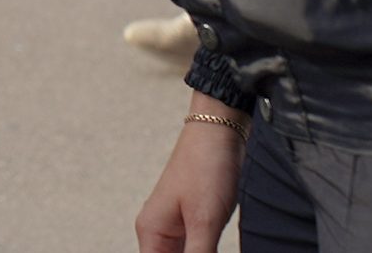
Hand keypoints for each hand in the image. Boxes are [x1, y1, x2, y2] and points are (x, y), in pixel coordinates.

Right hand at [134, 93, 247, 252]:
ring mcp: (177, 226)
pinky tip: (219, 251)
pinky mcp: (195, 221)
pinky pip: (197, 251)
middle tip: (212, 250)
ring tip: (217, 248)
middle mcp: (159, 232)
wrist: (220, 130)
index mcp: (151, 232)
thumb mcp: (204, 222)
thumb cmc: (207, 168)